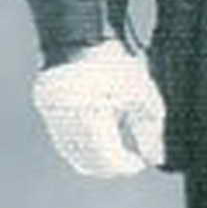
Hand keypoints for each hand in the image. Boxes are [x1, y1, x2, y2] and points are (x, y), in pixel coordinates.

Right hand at [33, 38, 165, 177]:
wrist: (77, 41)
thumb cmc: (111, 64)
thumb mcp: (140, 92)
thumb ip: (150, 127)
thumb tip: (155, 156)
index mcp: (93, 121)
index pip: (111, 161)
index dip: (128, 166)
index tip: (140, 161)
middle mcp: (70, 127)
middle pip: (92, 165)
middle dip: (113, 165)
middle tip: (129, 158)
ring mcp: (56, 123)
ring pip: (77, 158)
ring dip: (97, 158)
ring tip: (115, 146)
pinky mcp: (50, 117)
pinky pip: (66, 145)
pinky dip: (83, 147)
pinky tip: (98, 136)